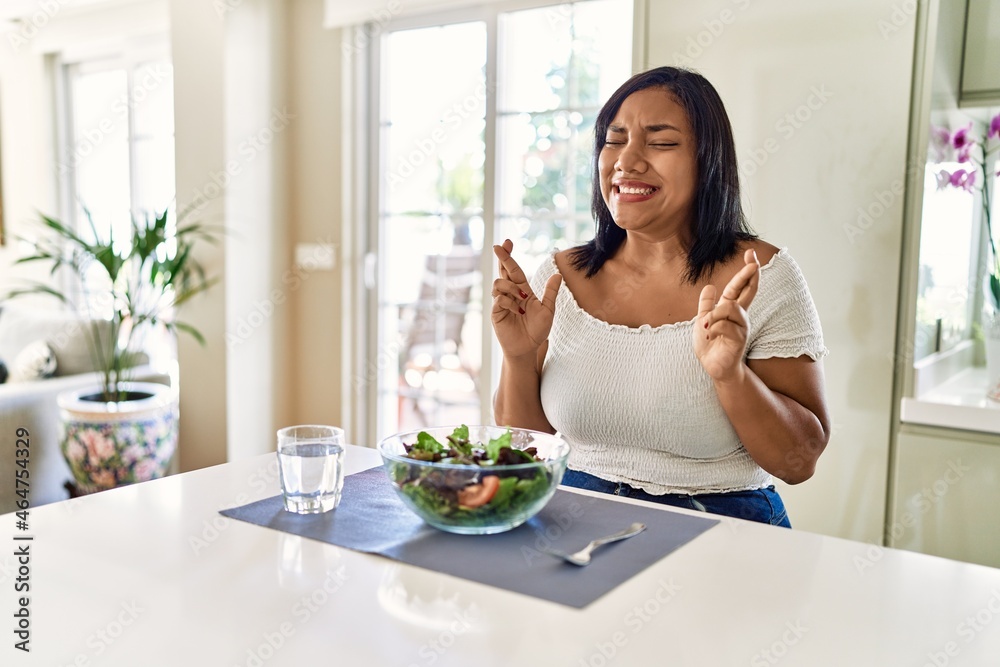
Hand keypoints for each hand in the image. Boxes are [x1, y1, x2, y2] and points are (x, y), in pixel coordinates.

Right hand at [491, 239, 561, 359]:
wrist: (528, 348)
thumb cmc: (538, 331)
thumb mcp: (548, 310)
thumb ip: (550, 293)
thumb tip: (558, 275)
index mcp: (522, 290)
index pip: (514, 269)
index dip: (509, 256)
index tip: (506, 242)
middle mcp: (510, 294)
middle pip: (503, 271)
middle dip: (501, 258)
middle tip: (498, 246)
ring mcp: (501, 302)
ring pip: (499, 283)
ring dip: (511, 287)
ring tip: (522, 299)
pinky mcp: (496, 312)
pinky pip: (499, 299)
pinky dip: (509, 302)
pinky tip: (518, 311)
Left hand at [693, 248, 759, 382]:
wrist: (713, 367)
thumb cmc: (711, 345)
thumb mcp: (704, 321)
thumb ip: (707, 305)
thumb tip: (709, 286)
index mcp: (731, 310)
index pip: (741, 286)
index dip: (746, 271)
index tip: (751, 253)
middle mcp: (740, 316)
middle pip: (749, 291)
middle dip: (750, 275)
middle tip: (753, 262)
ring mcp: (741, 328)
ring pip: (730, 308)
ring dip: (714, 315)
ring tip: (705, 327)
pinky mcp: (739, 340)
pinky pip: (724, 325)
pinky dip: (713, 329)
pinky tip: (709, 336)